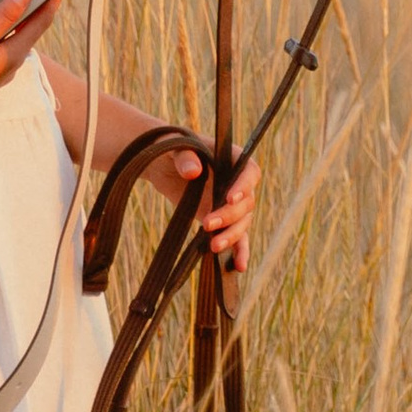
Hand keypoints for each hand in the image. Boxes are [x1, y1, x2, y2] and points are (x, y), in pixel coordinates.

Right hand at [0, 0, 59, 131]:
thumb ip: (3, 18)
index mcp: (16, 53)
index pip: (43, 20)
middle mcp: (12, 62)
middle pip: (33, 28)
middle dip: (40, 6)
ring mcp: (0, 69)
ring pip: (17, 37)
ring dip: (21, 18)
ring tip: (21, 0)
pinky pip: (3, 45)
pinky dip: (5, 29)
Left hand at [150, 140, 258, 273]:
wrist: (162, 163)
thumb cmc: (171, 147)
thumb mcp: (174, 145)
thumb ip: (184, 156)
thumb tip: (194, 172)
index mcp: (232, 158)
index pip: (249, 172)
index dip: (244, 186)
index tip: (229, 199)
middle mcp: (237, 182)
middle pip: (246, 203)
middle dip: (229, 216)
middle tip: (207, 225)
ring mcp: (231, 203)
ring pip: (242, 222)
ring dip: (231, 236)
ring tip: (213, 247)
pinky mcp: (222, 220)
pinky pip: (237, 237)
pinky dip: (239, 251)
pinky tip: (239, 266)